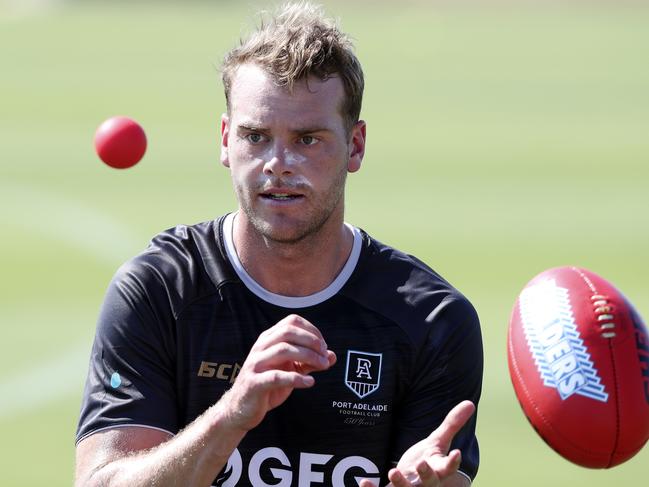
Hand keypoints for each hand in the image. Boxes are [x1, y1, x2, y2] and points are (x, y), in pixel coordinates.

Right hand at [220, 314, 335, 432]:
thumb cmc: (268, 386)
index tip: (324, 345)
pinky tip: (309, 382)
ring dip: (308, 356)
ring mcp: (256, 364)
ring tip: (322, 366)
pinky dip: (296, 378)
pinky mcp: (254, 383)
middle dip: (311, 341)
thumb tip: (332, 356)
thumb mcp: (291, 371)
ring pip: (283, 350)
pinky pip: (276, 376)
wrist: (241, 409)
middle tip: (325, 355)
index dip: (311, 330)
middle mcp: (261, 347)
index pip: (291, 321)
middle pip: (288, 332)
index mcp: (268, 339)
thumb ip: (310, 362)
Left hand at [360, 401, 474, 486]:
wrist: (415, 483)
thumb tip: (471, 403)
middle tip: (422, 464)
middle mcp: (425, 483)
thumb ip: (452, 424)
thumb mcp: (439, 441)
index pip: (448, 467)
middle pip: (429, 482)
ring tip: (393, 472)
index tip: (457, 453)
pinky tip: (363, 483)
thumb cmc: (427, 460)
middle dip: (426, 475)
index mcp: (437, 470)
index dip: (453, 462)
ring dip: (400, 484)